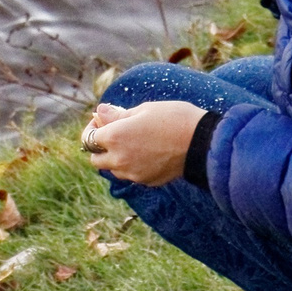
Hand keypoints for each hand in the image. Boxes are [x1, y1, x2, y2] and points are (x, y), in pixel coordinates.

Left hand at [81, 99, 204, 184]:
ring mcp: (133, 174)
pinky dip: (132, 165)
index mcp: (114, 137)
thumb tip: (99, 112)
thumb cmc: (174, 118)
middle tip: (114, 132)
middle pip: (95, 159)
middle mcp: (119, 159)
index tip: (103, 119)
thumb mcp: (144, 109)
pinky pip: (131, 175)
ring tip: (133, 142)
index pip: (89, 137)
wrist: (202, 142)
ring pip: (112, 169)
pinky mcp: (146, 181)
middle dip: (100, 146)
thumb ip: (117, 115)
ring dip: (115, 157)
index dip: (94, 126)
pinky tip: (148, 151)